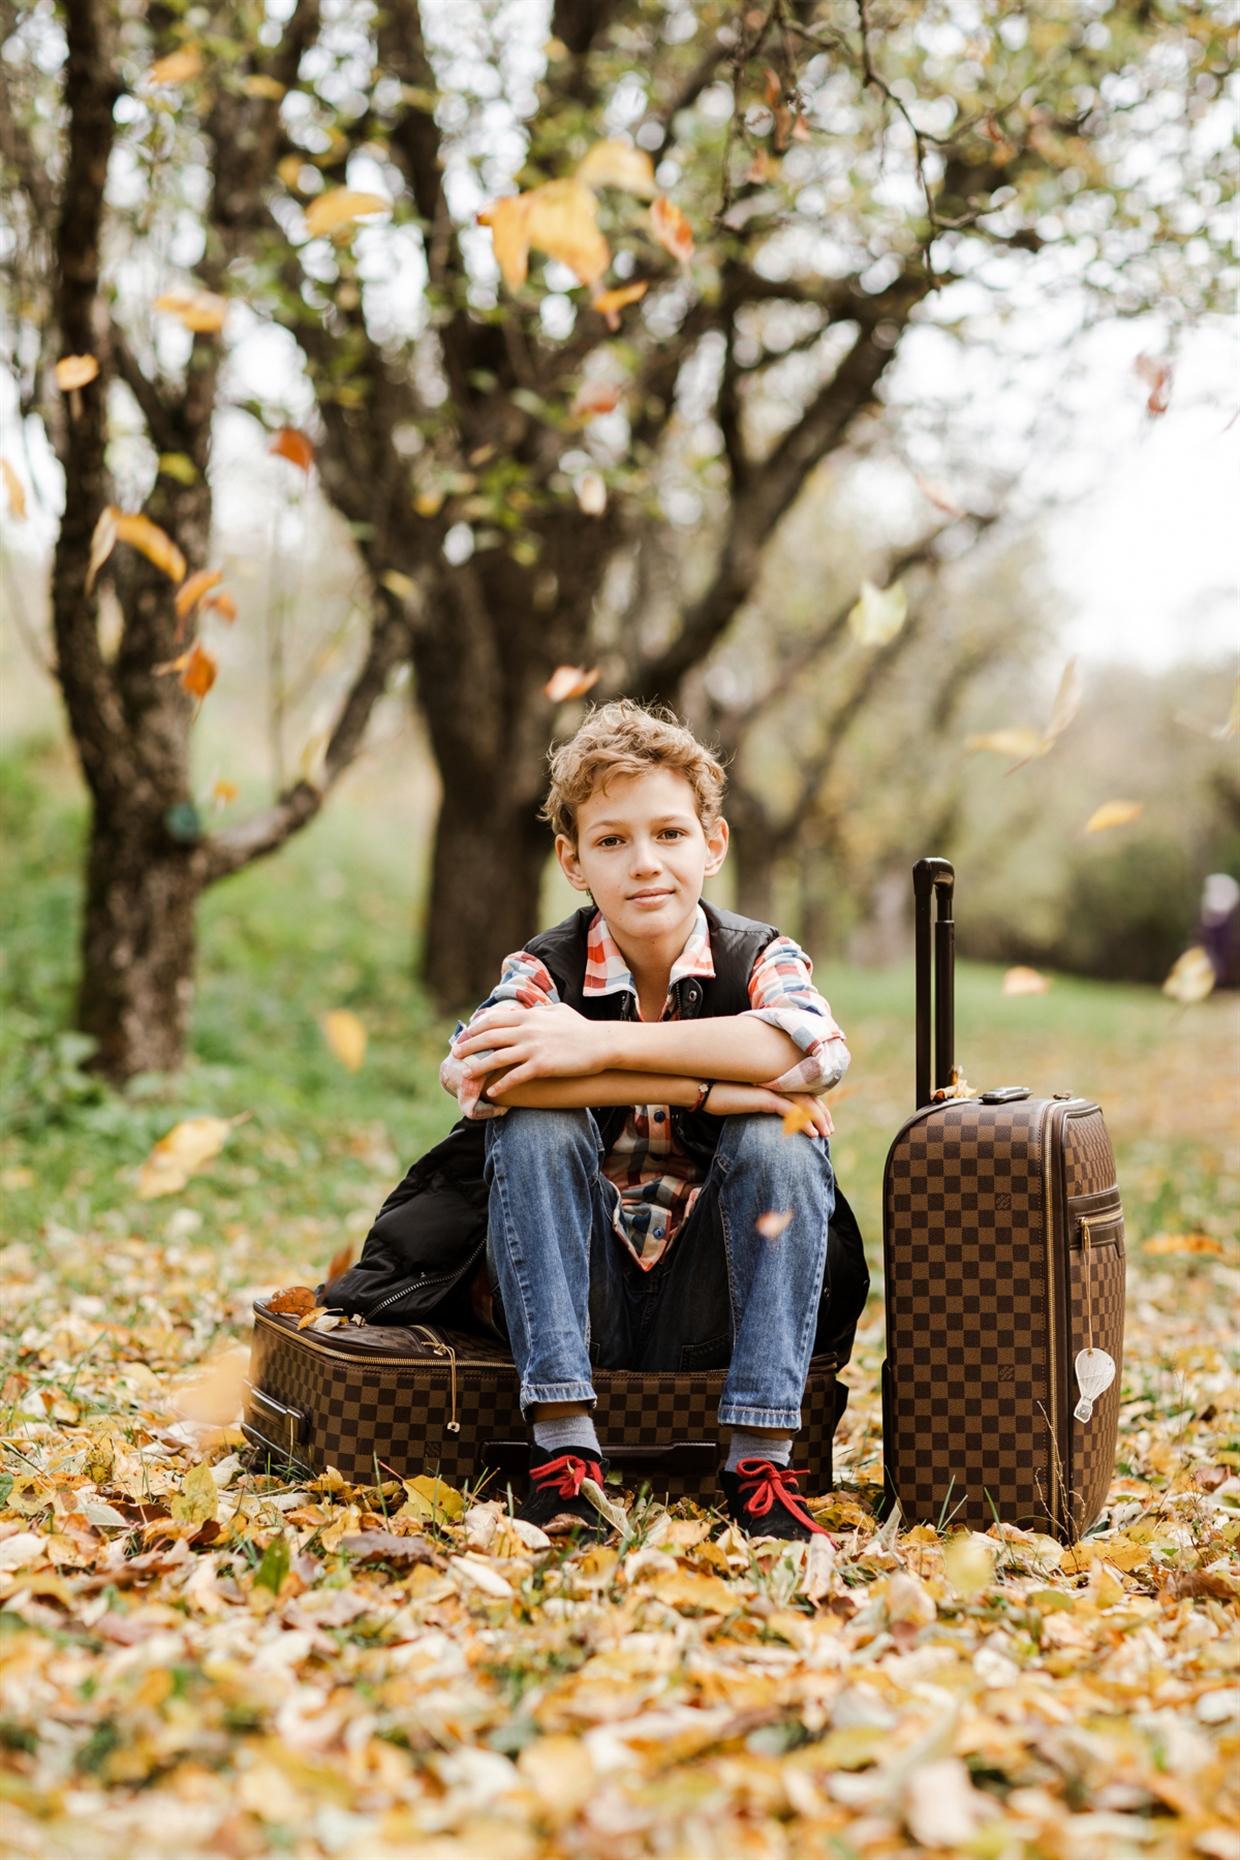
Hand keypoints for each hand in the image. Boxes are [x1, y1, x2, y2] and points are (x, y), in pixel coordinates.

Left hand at [454, 1003, 614, 1089]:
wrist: (602, 1044)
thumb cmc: (582, 1028)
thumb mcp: (558, 1012)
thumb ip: (540, 1011)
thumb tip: (530, 1009)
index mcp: (529, 1016)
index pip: (494, 1020)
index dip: (475, 1029)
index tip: (465, 1036)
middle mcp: (527, 1030)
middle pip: (489, 1038)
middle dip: (470, 1047)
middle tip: (456, 1055)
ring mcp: (534, 1048)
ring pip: (497, 1058)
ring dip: (478, 1067)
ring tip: (466, 1075)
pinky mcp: (542, 1066)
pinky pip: (515, 1076)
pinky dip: (501, 1084)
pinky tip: (492, 1091)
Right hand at [703, 1083, 833, 1136]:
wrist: (703, 1087)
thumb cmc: (720, 1094)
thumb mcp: (744, 1099)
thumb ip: (758, 1102)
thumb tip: (767, 1112)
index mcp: (774, 1082)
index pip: (802, 1092)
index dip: (815, 1106)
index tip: (823, 1121)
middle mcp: (777, 1082)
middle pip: (808, 1097)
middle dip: (822, 1114)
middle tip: (829, 1130)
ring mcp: (772, 1089)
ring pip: (804, 1104)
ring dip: (818, 1119)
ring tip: (825, 1134)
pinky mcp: (765, 1098)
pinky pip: (791, 1111)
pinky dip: (804, 1123)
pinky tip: (812, 1134)